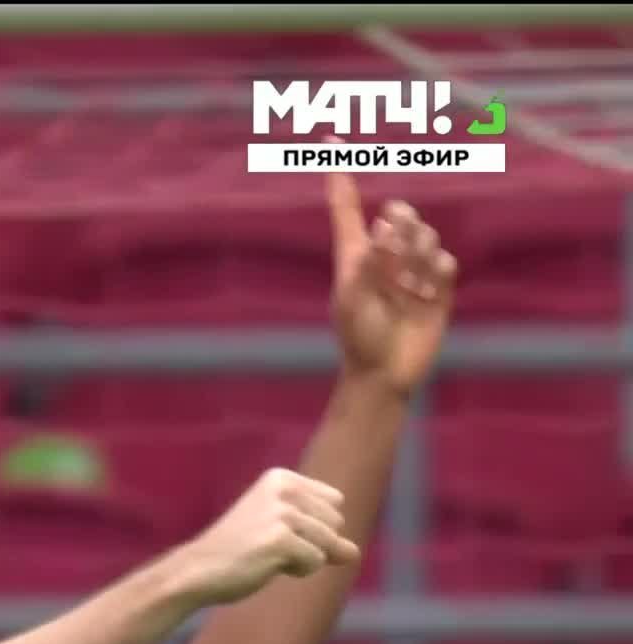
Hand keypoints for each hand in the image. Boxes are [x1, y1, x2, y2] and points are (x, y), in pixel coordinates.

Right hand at [175, 467, 359, 604]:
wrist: (199, 570)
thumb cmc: (239, 551)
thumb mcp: (283, 535)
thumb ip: (323, 539)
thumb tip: (354, 553)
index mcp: (281, 478)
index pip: (335, 503)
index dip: (314, 526)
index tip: (277, 531)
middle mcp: (283, 489)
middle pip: (336, 523)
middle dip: (312, 543)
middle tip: (270, 546)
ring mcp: (281, 512)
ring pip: (329, 543)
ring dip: (305, 559)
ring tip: (267, 556)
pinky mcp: (279, 538)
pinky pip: (316, 561)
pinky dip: (297, 570)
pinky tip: (266, 565)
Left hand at [325, 160, 458, 395]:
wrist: (384, 373)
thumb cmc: (357, 336)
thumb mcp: (351, 299)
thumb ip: (366, 262)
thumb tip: (383, 226)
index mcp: (356, 256)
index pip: (348, 210)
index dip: (341, 178)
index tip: (330, 139)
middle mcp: (386, 259)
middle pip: (399, 218)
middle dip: (401, 222)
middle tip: (394, 235)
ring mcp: (414, 274)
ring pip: (426, 238)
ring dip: (418, 251)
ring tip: (407, 282)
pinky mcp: (438, 292)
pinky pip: (446, 265)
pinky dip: (437, 271)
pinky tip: (425, 291)